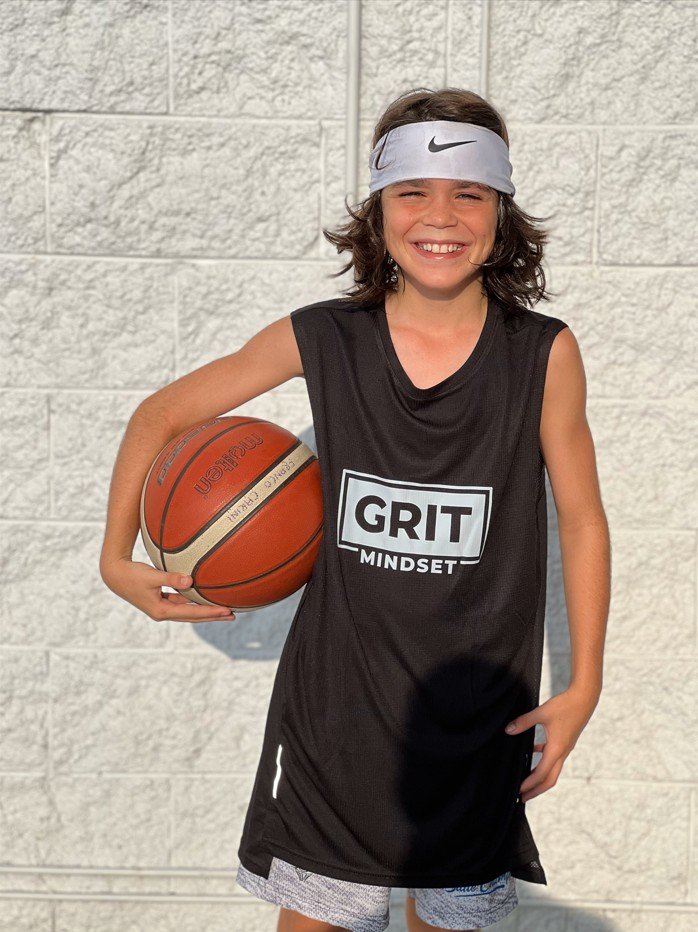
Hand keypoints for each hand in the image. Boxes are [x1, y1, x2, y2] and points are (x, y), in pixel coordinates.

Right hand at [100, 558, 235, 622]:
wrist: (114, 575)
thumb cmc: (132, 574)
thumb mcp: (151, 576)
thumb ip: (170, 578)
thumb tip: (190, 580)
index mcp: (161, 610)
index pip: (191, 613)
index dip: (210, 612)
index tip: (226, 611)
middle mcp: (163, 612)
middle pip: (193, 617)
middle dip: (212, 616)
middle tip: (232, 615)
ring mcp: (162, 607)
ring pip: (189, 610)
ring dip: (205, 610)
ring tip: (223, 609)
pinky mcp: (161, 601)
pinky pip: (182, 602)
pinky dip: (194, 601)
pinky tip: (204, 598)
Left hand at [504, 684, 599, 801]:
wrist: (585, 698)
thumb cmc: (565, 705)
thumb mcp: (541, 713)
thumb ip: (524, 722)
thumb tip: (508, 730)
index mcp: (557, 749)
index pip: (541, 773)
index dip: (529, 783)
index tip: (518, 790)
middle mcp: (562, 752)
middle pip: (549, 779)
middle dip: (536, 790)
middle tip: (522, 798)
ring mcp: (565, 748)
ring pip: (552, 770)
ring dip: (540, 777)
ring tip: (526, 781)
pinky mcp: (565, 741)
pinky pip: (553, 757)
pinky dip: (542, 760)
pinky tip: (532, 752)